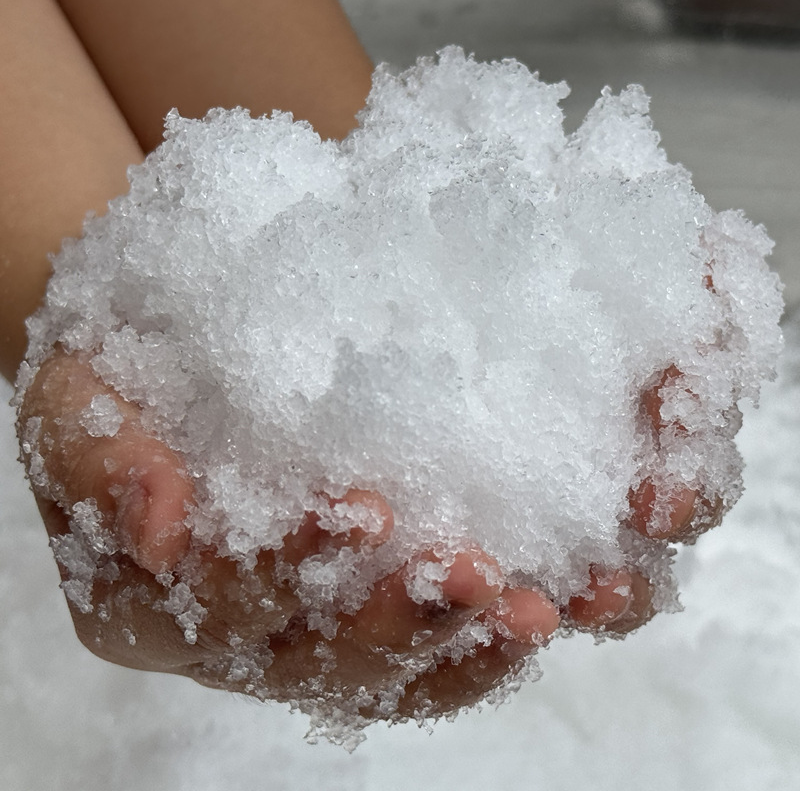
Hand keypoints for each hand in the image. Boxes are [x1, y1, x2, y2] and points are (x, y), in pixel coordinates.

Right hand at [18, 348, 710, 719]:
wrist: (160, 365)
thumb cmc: (117, 378)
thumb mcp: (74, 399)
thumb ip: (95, 458)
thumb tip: (156, 520)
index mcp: (153, 602)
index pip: (226, 609)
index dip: (292, 571)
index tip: (364, 511)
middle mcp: (239, 635)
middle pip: (323, 656)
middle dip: (404, 622)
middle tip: (485, 580)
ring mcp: (309, 627)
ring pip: (393, 668)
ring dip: (467, 642)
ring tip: (540, 606)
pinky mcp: (370, 597)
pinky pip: (436, 646)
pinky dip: (489, 633)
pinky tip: (553, 601)